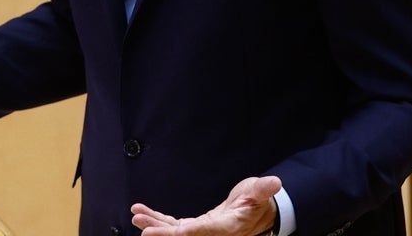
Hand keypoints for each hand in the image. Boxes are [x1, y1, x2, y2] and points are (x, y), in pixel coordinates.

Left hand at [131, 176, 281, 235]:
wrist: (257, 211)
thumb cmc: (258, 200)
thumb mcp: (260, 192)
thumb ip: (263, 189)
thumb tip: (275, 182)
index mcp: (230, 227)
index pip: (209, 231)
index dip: (192, 231)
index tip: (177, 230)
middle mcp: (214, 234)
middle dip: (164, 234)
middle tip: (144, 231)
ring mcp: (203, 232)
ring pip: (176, 232)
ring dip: (155, 225)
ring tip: (137, 218)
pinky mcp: (196, 227)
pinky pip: (174, 225)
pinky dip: (158, 220)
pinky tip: (142, 214)